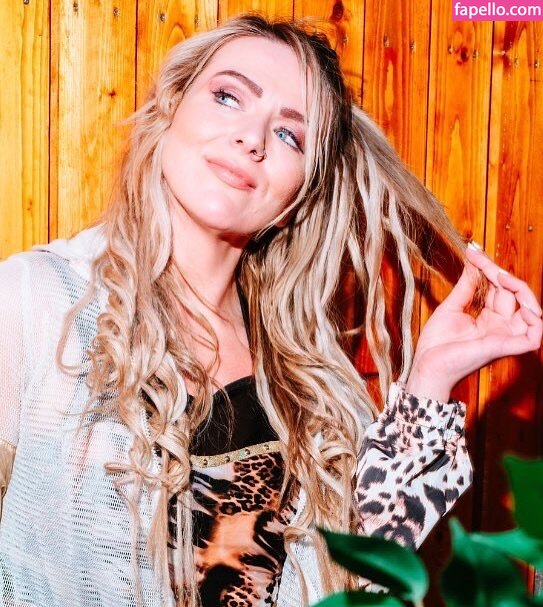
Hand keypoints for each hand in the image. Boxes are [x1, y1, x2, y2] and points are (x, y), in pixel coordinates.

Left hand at [405, 243, 541, 401]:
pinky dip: (535, 321)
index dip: (489, 268)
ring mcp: (504, 337)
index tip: (473, 252)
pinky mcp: (503, 348)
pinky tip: (520, 304)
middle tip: (480, 260)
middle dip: (501, 274)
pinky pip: (532, 338)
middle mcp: (501, 326)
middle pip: (516, 295)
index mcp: (489, 317)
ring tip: (501, 277)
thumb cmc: (437, 342)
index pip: (500, 288)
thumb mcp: (452, 306)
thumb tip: (472, 263)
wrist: (426, 363)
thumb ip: (466, 286)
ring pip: (531, 312)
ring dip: (522, 291)